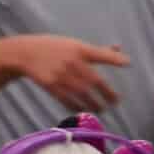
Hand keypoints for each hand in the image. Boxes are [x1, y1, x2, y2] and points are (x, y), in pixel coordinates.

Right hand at [9, 35, 128, 112]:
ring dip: (94, 104)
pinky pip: (68, 100)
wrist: (26, 53)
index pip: (100, 54)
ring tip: (101, 109)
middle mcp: (72, 62)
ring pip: (83, 94)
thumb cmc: (54, 48)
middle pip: (94, 80)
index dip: (114, 58)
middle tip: (115, 102)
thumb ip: (97, 50)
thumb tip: (119, 48)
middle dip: (107, 93)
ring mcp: (61, 75)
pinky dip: (77, 106)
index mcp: (79, 49)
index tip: (127, 64)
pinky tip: (82, 109)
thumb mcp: (74, 44)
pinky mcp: (51, 86)